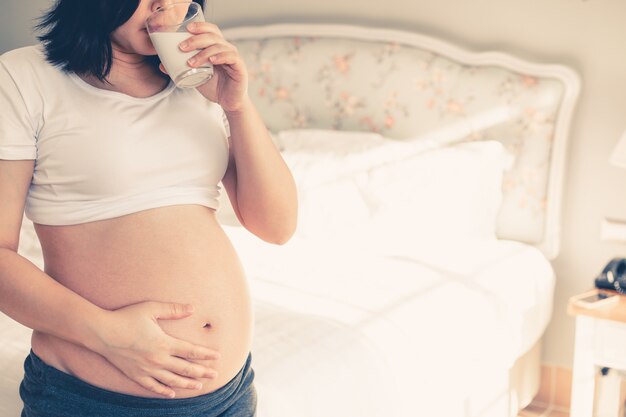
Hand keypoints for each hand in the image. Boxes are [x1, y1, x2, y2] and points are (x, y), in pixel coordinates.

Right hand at [93, 301, 219, 397]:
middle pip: (185, 369)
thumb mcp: (151, 308)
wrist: (101, 332)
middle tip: (215, 375)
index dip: (205, 355)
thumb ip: (173, 309)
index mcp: (164, 343)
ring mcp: (146, 369)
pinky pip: (153, 387)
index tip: (217, 357)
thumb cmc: (127, 317)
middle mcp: (158, 359)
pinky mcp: (135, 375)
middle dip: (202, 372)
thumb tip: (193, 308)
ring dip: (187, 383)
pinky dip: (164, 391)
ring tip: (199, 386)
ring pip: (172, 380)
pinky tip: (172, 393)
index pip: (191, 351)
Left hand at [165, 22, 248, 111]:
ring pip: (219, 47)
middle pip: (213, 36)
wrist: (228, 102)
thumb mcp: (195, 76)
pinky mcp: (240, 67)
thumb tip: (163, 65)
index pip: (211, 30)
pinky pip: (231, 57)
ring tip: (191, 62)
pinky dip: (220, 56)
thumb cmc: (214, 87)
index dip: (200, 26)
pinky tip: (211, 60)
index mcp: (217, 47)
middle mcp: (226, 49)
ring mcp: (234, 57)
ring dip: (203, 53)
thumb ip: (182, 69)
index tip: (187, 29)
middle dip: (196, 40)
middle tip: (182, 47)